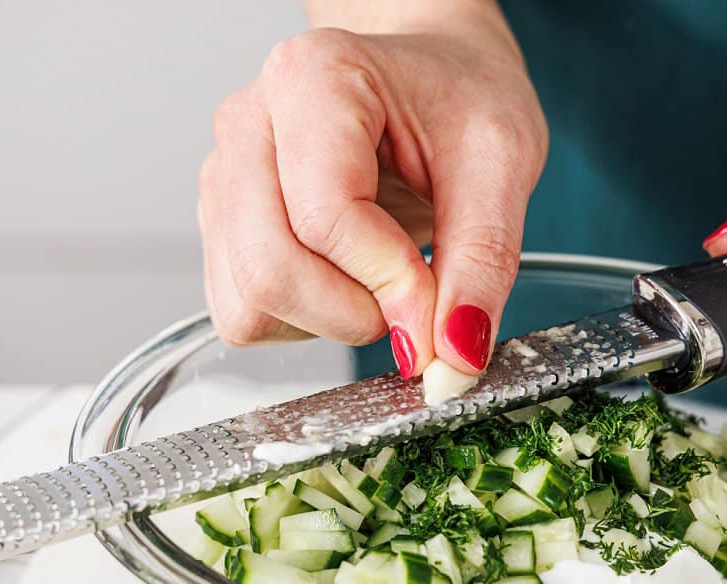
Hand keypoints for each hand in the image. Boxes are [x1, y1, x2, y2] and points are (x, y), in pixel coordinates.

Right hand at [197, 7, 546, 378]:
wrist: (434, 80)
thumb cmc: (462, 99)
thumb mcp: (503, 163)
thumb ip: (482, 262)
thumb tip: (454, 361)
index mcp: (313, 79)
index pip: (325, 218)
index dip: (388, 284)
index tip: (438, 309)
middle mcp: (249, 123)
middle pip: (268, 269)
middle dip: (353, 314)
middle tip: (414, 300)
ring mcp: (225, 176)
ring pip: (247, 302)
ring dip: (326, 320)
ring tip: (381, 276)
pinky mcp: (223, 224)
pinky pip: (242, 312)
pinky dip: (302, 322)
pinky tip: (345, 279)